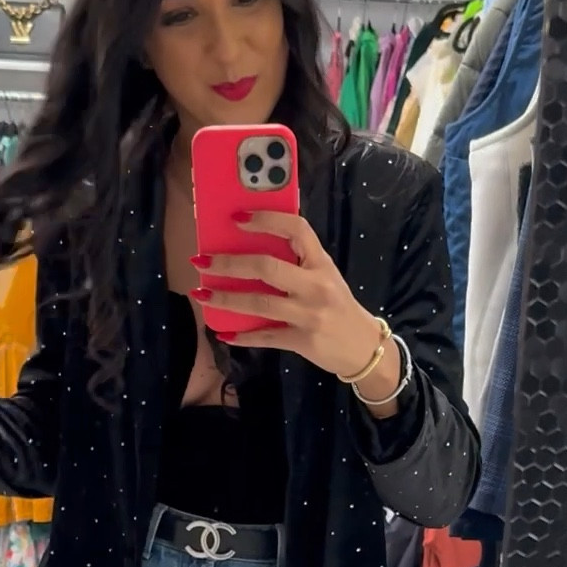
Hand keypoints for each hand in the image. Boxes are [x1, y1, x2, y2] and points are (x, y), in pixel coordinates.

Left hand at [190, 211, 387, 380]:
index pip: (296, 230)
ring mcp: (309, 314)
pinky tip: (223, 333)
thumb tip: (251, 247)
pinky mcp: (302, 341)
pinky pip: (266, 336)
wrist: (364, 348)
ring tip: (201, 294)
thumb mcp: (325, 277)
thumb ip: (298, 263)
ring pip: (259, 303)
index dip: (266, 220)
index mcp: (321, 263)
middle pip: (267, 267)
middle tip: (202, 261)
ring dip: (225, 299)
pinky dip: (242, 336)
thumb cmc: (338, 306)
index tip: (237, 218)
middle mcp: (316, 286)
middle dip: (229, 264)